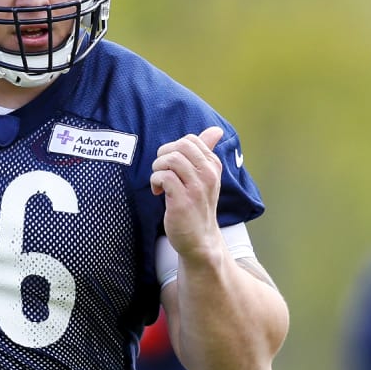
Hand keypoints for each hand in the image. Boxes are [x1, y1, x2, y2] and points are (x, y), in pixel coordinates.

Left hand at [150, 126, 223, 260]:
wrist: (200, 239)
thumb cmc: (199, 205)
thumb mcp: (207, 177)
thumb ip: (207, 152)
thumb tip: (216, 130)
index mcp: (213, 166)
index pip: (191, 140)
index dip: (174, 148)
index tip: (172, 165)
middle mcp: (208, 175)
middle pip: (180, 146)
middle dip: (164, 154)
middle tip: (162, 170)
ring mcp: (197, 188)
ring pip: (171, 160)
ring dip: (158, 168)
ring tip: (160, 181)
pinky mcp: (183, 201)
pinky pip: (163, 177)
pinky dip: (155, 181)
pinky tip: (158, 192)